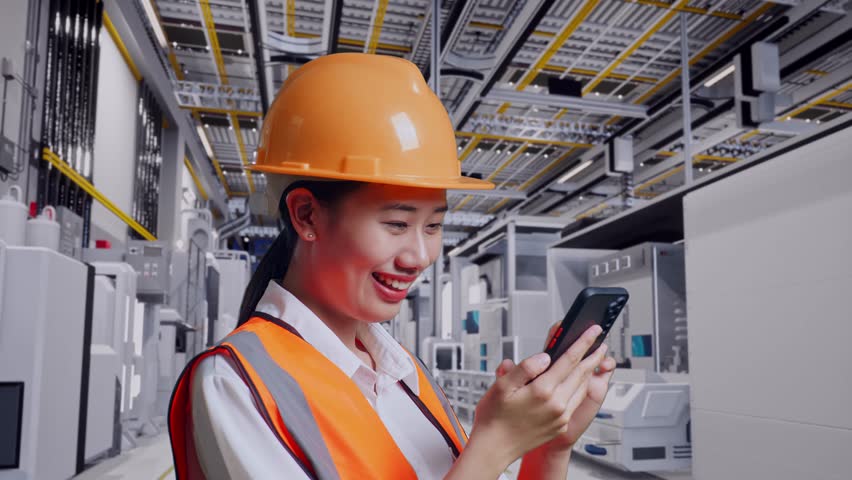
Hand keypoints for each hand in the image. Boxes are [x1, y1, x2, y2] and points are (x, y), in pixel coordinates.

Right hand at [497, 323, 616, 452]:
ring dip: (590, 372)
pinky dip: (581, 389)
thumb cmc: (494, 417)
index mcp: (542, 391)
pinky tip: (579, 384)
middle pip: (581, 374)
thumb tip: (545, 357)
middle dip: (593, 356)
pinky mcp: (560, 426)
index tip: (593, 332)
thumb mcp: (501, 386)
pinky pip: (575, 402)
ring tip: (594, 361)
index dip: (583, 343)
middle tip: (602, 344)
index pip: (569, 360)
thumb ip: (525, 368)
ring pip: (581, 388)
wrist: (493, 448)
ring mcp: (560, 417)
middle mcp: (556, 404)